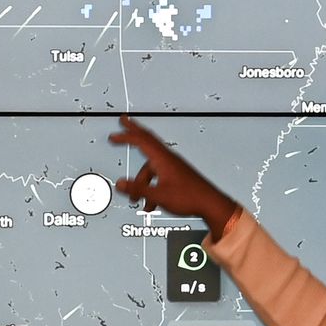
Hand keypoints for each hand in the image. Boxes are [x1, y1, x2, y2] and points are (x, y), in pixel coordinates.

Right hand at [109, 117, 234, 230]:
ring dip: (142, 181)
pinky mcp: (177, 174)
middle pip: (147, 140)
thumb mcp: (158, 195)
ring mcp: (173, 165)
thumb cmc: (189, 197)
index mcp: (163, 159)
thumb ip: (138, 189)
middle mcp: (168, 158)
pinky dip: (151, 187)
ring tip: (137, 198)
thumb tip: (120, 184)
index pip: (141, 140)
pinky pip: (158, 176)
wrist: (210, 203)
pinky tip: (152, 202)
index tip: (115, 134)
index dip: (126, 135)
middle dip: (133, 132)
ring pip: (151, 168)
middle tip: (124, 122)